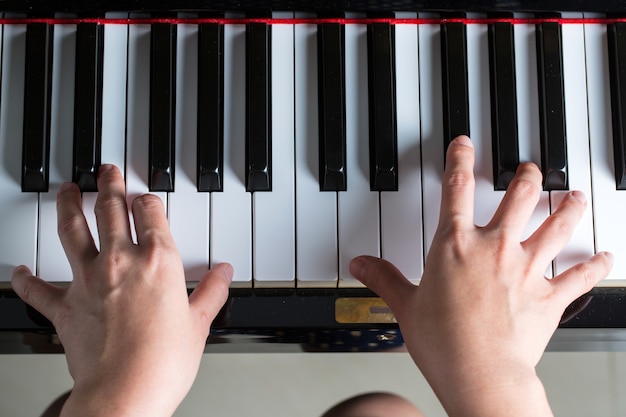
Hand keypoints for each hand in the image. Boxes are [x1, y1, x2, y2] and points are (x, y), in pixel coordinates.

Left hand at [11, 165, 232, 416]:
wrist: (125, 392)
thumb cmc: (163, 362)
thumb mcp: (199, 324)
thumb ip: (212, 292)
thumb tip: (224, 273)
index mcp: (159, 261)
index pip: (151, 213)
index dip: (149, 201)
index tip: (148, 199)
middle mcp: (121, 261)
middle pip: (111, 209)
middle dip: (109, 185)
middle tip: (106, 171)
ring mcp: (89, 280)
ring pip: (73, 230)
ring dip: (69, 205)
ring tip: (68, 189)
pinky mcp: (65, 306)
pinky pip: (38, 288)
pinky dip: (27, 279)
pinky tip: (20, 271)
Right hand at [350, 136, 612, 416]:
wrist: (480, 373)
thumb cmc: (444, 342)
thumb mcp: (406, 306)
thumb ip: (384, 279)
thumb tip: (361, 265)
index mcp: (455, 245)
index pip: (457, 189)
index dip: (459, 161)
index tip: (464, 145)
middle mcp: (495, 248)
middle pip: (518, 197)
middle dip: (525, 176)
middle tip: (528, 168)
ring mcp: (526, 269)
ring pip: (556, 226)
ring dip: (568, 208)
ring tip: (573, 196)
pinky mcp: (549, 296)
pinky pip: (579, 276)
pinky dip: (594, 265)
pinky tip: (604, 257)